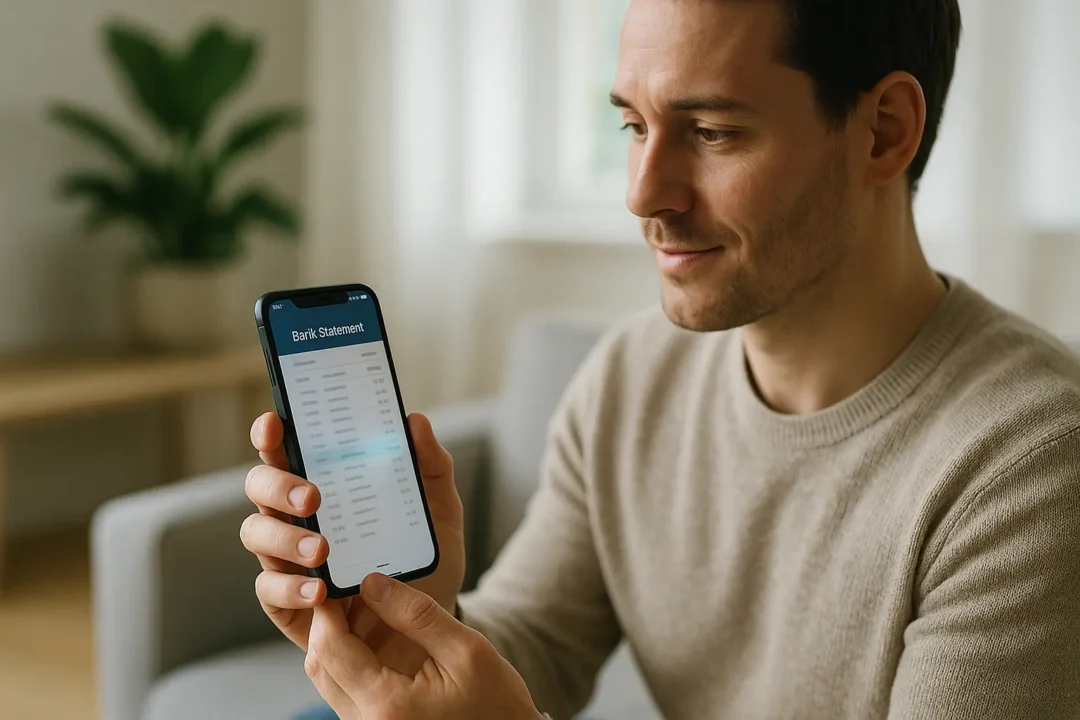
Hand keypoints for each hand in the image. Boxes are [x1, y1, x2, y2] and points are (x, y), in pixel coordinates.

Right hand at [239, 411, 465, 663]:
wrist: (426, 628)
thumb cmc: (423, 559)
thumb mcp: (438, 512)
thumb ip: (431, 466)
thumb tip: (416, 421)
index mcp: (326, 485)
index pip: (287, 452)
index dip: (272, 436)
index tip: (275, 424)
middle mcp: (298, 517)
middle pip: (260, 488)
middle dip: (277, 486)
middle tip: (313, 496)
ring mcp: (288, 559)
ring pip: (257, 535)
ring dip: (283, 537)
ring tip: (321, 549)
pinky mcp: (288, 604)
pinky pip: (269, 591)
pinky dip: (290, 588)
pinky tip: (317, 591)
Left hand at [306, 574, 542, 719]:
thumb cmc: (496, 705)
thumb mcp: (466, 649)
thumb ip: (417, 615)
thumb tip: (373, 584)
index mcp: (388, 705)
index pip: (332, 648)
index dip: (327, 609)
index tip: (336, 578)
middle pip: (321, 665)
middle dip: (327, 622)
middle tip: (348, 588)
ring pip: (329, 678)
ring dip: (337, 641)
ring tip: (364, 607)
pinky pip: (345, 691)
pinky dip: (351, 660)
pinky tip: (376, 637)